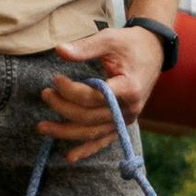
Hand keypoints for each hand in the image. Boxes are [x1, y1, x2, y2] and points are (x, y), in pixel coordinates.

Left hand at [39, 29, 163, 162]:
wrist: (153, 52)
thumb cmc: (129, 44)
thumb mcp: (109, 39)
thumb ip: (85, 47)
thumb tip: (59, 50)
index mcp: (129, 87)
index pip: (94, 97)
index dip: (71, 91)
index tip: (56, 79)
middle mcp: (130, 108)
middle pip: (90, 117)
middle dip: (63, 108)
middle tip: (45, 94)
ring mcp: (127, 119)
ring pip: (93, 132)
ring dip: (66, 132)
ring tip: (43, 127)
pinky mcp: (124, 123)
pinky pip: (104, 140)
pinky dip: (88, 149)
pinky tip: (71, 156)